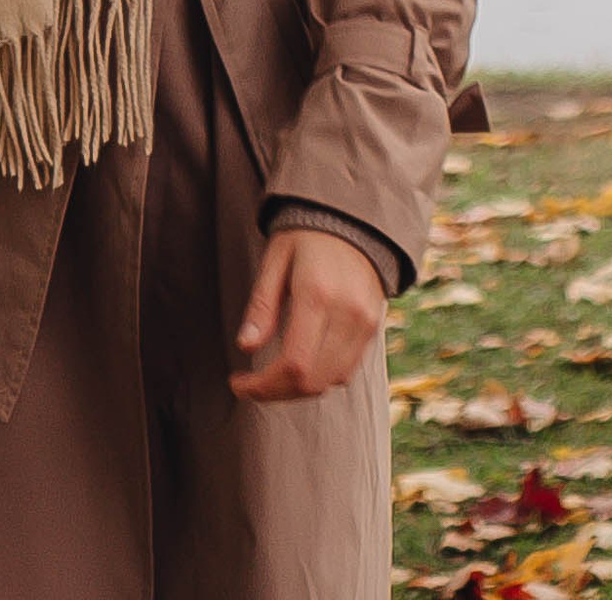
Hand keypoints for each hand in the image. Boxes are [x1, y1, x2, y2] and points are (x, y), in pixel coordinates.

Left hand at [230, 226, 385, 404]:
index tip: (238, 383)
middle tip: (252, 384)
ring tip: (273, 377)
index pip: (293, 363)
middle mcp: (347, 314)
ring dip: (298, 389)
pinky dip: (322, 377)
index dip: (263, 385)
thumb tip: (245, 347)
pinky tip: (301, 364)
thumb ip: (262, 305)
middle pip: (312, 381)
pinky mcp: (373, 327)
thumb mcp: (276, 260)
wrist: (354, 219)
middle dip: (276, 392)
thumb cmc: (306, 237)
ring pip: (331, 381)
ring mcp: (365, 323)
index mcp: (317, 294)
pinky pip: (347, 370)